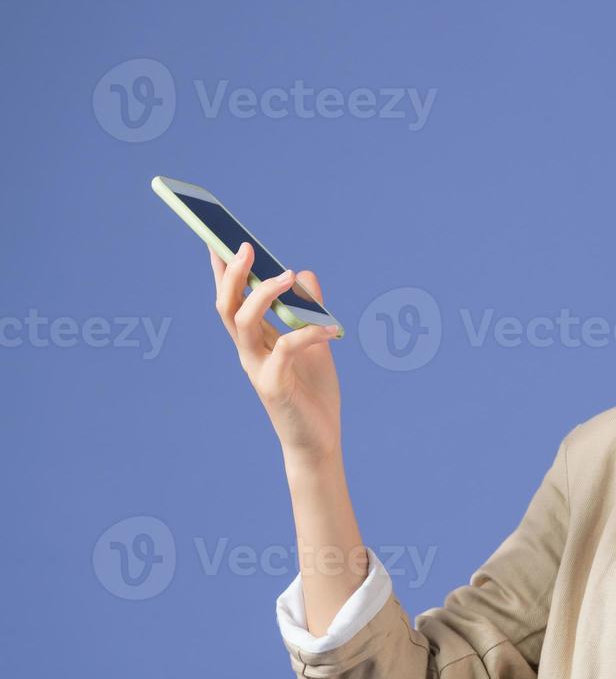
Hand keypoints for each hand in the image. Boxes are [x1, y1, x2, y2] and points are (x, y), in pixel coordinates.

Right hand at [211, 241, 342, 460]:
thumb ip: (309, 310)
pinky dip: (308, 332)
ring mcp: (257, 368)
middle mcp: (248, 351)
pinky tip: (333, 328)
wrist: (318, 439)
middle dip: (233, 275)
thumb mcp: (315, 342)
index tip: (219, 239)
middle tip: (246, 246)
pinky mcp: (272, 385)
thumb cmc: (312, 392)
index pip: (232, 300)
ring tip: (288, 275)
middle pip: (227, 306)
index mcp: (254, 340)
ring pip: (243, 322)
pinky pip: (284, 348)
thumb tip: (305, 272)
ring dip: (264, 294)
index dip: (224, 271)